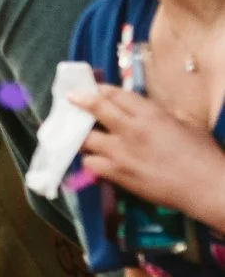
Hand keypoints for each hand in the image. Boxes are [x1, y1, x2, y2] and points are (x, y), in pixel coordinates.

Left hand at [79, 84, 224, 228]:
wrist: (206, 187)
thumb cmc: (203, 155)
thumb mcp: (187, 123)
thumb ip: (163, 115)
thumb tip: (145, 111)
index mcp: (150, 114)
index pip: (115, 95)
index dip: (100, 90)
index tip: (92, 89)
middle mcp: (131, 130)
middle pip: (95, 109)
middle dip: (80, 101)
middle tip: (71, 99)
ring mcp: (121, 153)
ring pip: (85, 139)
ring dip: (81, 135)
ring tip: (78, 133)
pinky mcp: (117, 174)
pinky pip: (91, 164)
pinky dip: (90, 160)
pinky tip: (94, 159)